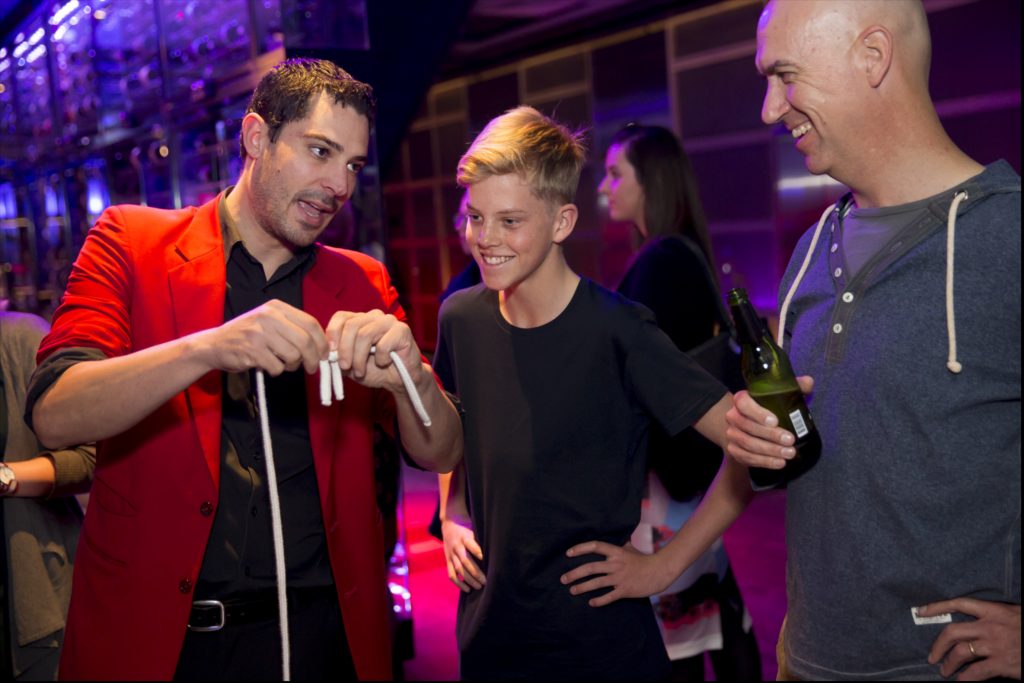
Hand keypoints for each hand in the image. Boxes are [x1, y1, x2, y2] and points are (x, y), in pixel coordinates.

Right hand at [195, 299, 326, 374]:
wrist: (214, 344)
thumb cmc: (247, 335)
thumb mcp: (269, 321)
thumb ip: (292, 328)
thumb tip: (322, 346)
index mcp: (276, 307)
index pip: (311, 323)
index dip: (322, 342)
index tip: (325, 354)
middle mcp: (269, 317)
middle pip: (305, 341)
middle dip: (313, 359)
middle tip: (312, 368)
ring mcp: (259, 333)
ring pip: (293, 356)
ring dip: (292, 366)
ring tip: (283, 364)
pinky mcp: (252, 351)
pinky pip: (277, 367)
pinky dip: (276, 371)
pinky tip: (268, 366)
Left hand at [325, 310, 424, 393]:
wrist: (399, 380)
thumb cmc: (374, 370)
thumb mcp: (350, 363)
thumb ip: (338, 355)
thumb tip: (328, 351)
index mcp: (360, 320)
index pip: (341, 317)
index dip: (332, 334)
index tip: (330, 354)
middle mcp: (374, 316)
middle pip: (352, 326)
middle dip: (345, 350)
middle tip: (344, 367)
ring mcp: (389, 321)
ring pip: (365, 334)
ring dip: (359, 358)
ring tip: (360, 371)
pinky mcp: (402, 330)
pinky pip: (383, 344)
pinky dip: (380, 359)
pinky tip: (384, 363)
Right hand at [441, 516, 485, 591]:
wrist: (449, 524)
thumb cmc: (467, 529)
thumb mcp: (474, 530)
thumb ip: (480, 541)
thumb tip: (494, 554)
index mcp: (464, 537)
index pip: (471, 545)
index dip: (478, 552)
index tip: (486, 559)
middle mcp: (457, 546)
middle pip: (465, 561)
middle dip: (476, 572)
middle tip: (485, 581)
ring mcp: (451, 554)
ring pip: (458, 569)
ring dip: (469, 580)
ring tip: (479, 586)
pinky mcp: (447, 560)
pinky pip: (451, 574)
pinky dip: (458, 583)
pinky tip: (467, 589)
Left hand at [560, 540, 673, 607]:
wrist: (660, 571)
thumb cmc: (644, 560)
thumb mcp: (630, 549)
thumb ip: (619, 546)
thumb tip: (612, 541)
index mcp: (616, 552)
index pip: (595, 546)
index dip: (580, 549)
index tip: (568, 553)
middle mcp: (616, 564)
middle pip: (590, 568)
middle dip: (574, 574)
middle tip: (563, 579)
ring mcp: (620, 578)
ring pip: (596, 583)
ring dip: (582, 587)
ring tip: (572, 590)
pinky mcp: (625, 590)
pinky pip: (609, 597)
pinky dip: (599, 601)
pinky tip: (591, 603)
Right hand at [724, 375, 813, 468]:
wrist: (751, 426)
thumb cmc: (769, 408)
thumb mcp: (780, 395)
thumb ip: (793, 387)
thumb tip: (808, 382)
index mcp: (741, 400)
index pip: (743, 403)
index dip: (757, 413)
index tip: (775, 421)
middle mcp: (733, 416)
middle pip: (747, 426)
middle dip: (770, 435)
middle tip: (790, 440)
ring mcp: (732, 434)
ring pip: (747, 444)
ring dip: (770, 451)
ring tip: (790, 453)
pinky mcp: (734, 450)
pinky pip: (747, 458)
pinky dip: (764, 462)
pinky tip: (779, 462)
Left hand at [921, 598, 1020, 680]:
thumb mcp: (1014, 614)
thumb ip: (993, 616)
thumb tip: (973, 620)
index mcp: (993, 610)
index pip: (959, 603)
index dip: (937, 607)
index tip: (920, 611)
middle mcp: (990, 626)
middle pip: (953, 632)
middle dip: (937, 645)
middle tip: (931, 656)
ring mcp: (996, 645)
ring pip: (960, 653)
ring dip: (948, 664)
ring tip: (945, 671)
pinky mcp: (1003, 664)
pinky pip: (977, 672)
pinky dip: (965, 679)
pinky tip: (960, 682)